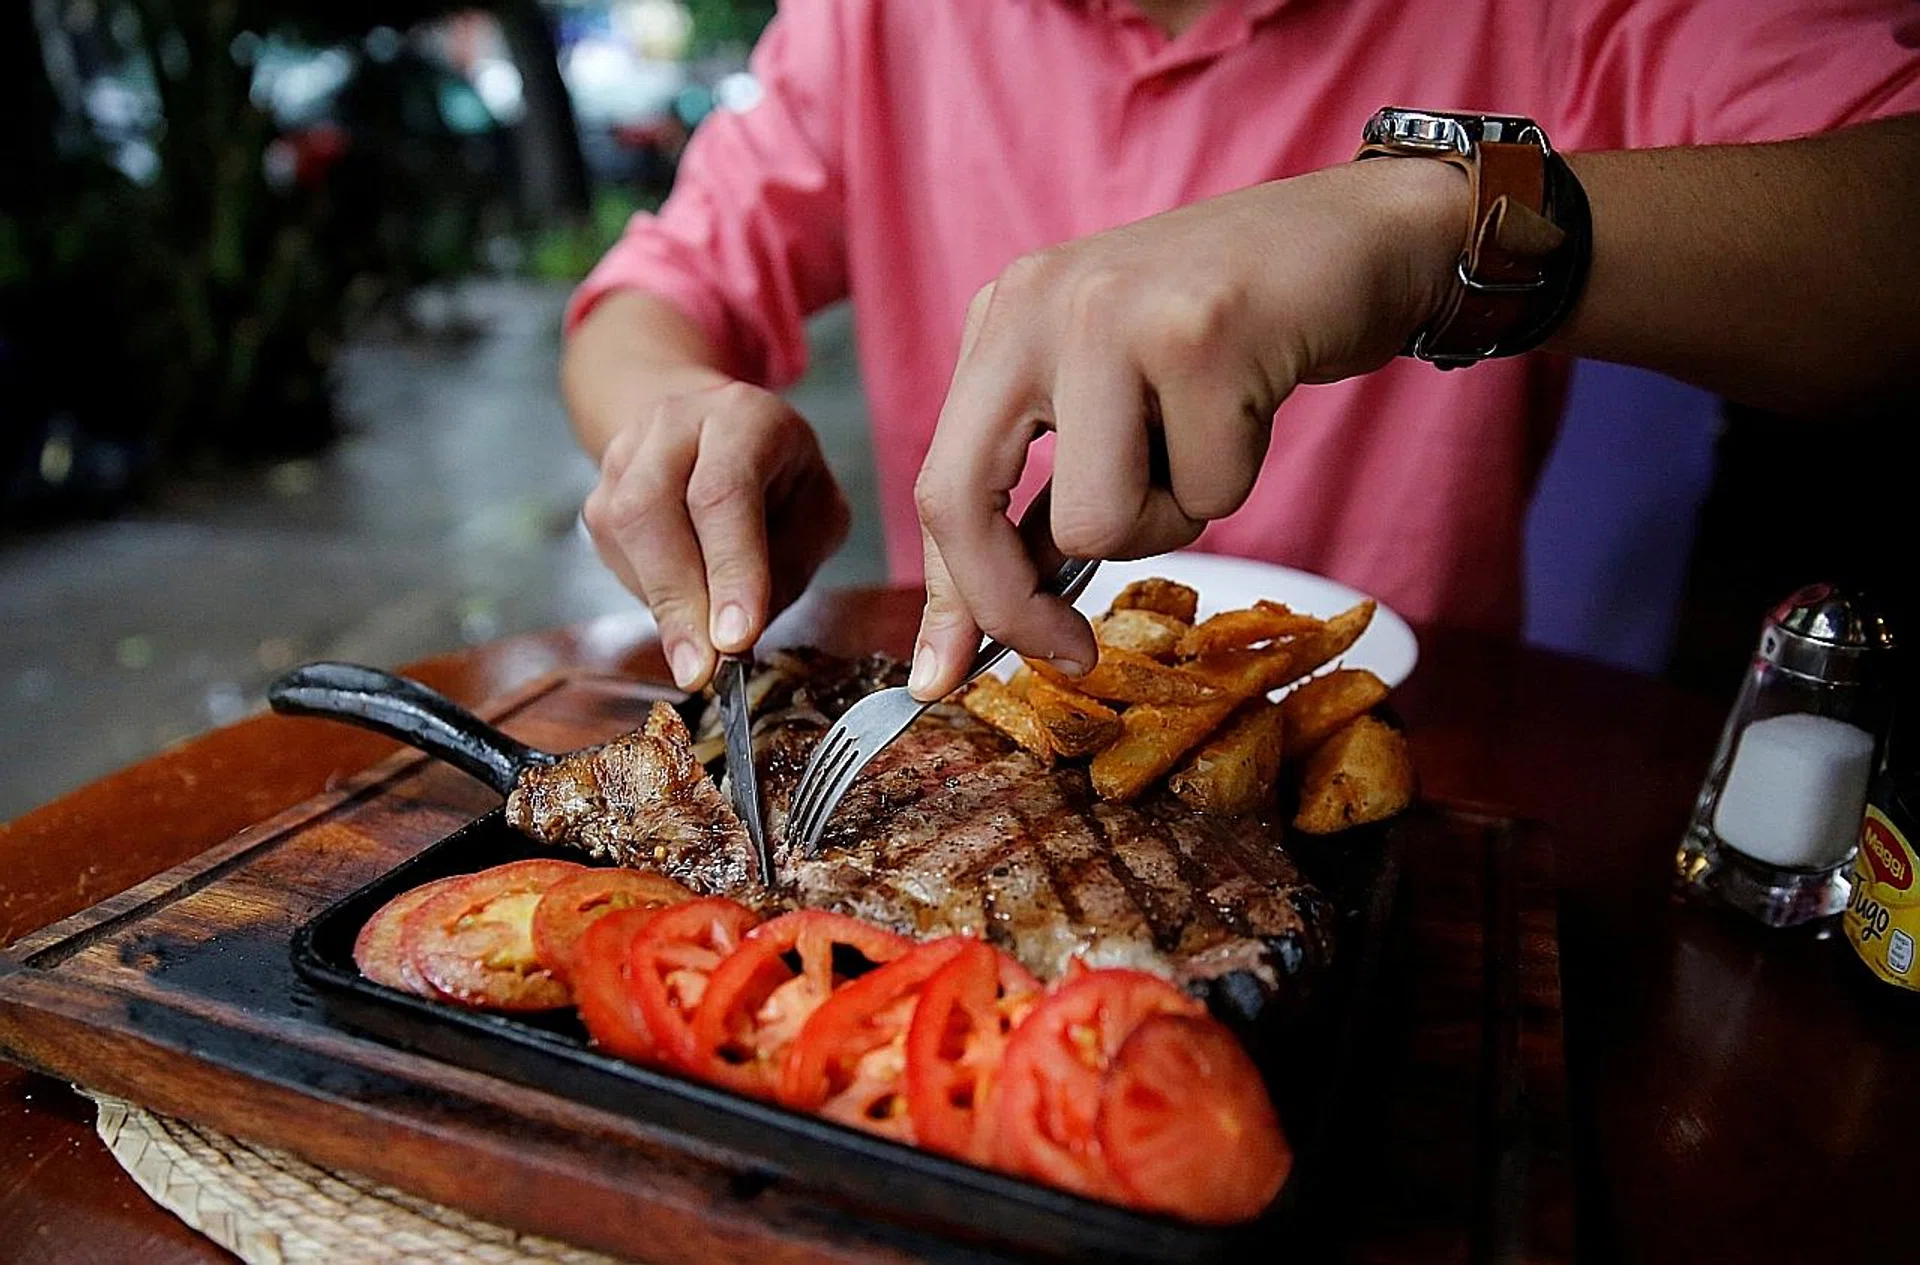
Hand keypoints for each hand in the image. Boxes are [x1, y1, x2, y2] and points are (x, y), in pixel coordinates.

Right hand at [582, 380, 849, 689]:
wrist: (713, 432)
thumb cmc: (780, 481)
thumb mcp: (816, 513)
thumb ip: (787, 566)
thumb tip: (736, 637)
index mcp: (744, 417)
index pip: (725, 493)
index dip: (730, 569)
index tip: (736, 638)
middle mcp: (675, 423)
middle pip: (654, 510)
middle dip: (681, 600)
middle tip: (703, 669)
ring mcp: (627, 454)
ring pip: (623, 531)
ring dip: (660, 605)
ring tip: (696, 655)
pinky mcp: (600, 493)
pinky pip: (614, 554)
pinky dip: (650, 595)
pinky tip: (684, 608)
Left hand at [907, 158, 1464, 698]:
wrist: (1359, 236)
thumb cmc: (1233, 336)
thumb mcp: (1109, 399)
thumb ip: (1046, 493)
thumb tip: (985, 625)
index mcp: (1005, 317)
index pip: (941, 482)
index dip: (951, 595)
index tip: (946, 677)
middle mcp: (1038, 303)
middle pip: (965, 503)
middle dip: (1015, 606)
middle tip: (1074, 654)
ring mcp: (1114, 311)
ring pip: (1097, 521)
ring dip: (1168, 519)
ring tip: (1205, 441)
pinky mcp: (1203, 333)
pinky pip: (1204, 493)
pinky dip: (1237, 478)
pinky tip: (1252, 403)